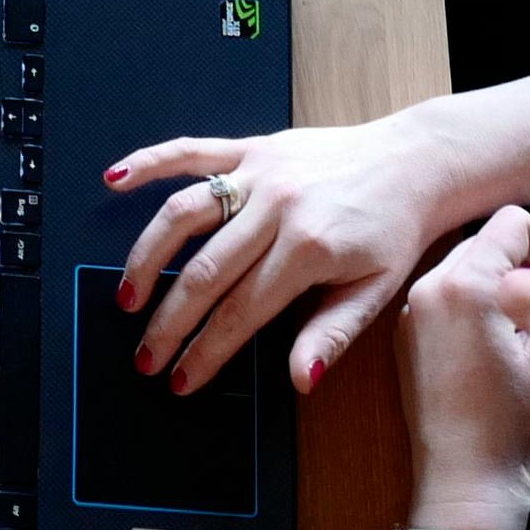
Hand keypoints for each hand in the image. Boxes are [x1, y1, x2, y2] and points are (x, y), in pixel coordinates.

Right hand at [103, 108, 490, 397]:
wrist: (415, 161)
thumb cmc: (396, 230)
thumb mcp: (377, 291)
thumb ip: (332, 335)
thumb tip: (299, 381)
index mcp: (308, 249)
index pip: (240, 312)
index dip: (205, 352)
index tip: (180, 380)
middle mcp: (277, 207)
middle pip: (203, 272)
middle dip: (168, 322)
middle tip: (144, 357)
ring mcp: (259, 173)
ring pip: (184, 214)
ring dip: (146, 257)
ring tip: (126, 298)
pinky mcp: (253, 148)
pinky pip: (192, 152)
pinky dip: (150, 162)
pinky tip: (115, 180)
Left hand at [400, 208, 529, 519]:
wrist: (466, 481)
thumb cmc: (514, 424)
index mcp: (465, 284)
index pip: (511, 222)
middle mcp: (428, 288)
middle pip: (484, 240)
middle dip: (520, 263)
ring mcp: (412, 312)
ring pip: (463, 267)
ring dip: (495, 283)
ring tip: (522, 330)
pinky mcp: (406, 336)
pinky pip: (445, 297)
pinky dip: (472, 305)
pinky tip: (494, 347)